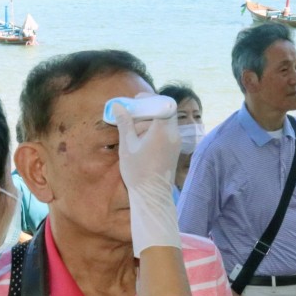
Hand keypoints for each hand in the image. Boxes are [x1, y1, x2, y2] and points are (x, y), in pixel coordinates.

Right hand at [112, 100, 181, 255]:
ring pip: (166, 121)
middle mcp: (173, 134)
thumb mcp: (127, 146)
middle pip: (164, 111)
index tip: (134, 103)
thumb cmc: (138, 172)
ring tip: (134, 131)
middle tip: (131, 117)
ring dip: (150, 121)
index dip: (148, 100)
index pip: (161, 103)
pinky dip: (155, 129)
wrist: (153, 195)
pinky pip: (167, 131)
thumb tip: (119, 107)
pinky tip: (141, 140)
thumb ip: (125, 124)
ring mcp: (176, 141)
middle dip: (147, 110)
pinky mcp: (175, 148)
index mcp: (163, 131)